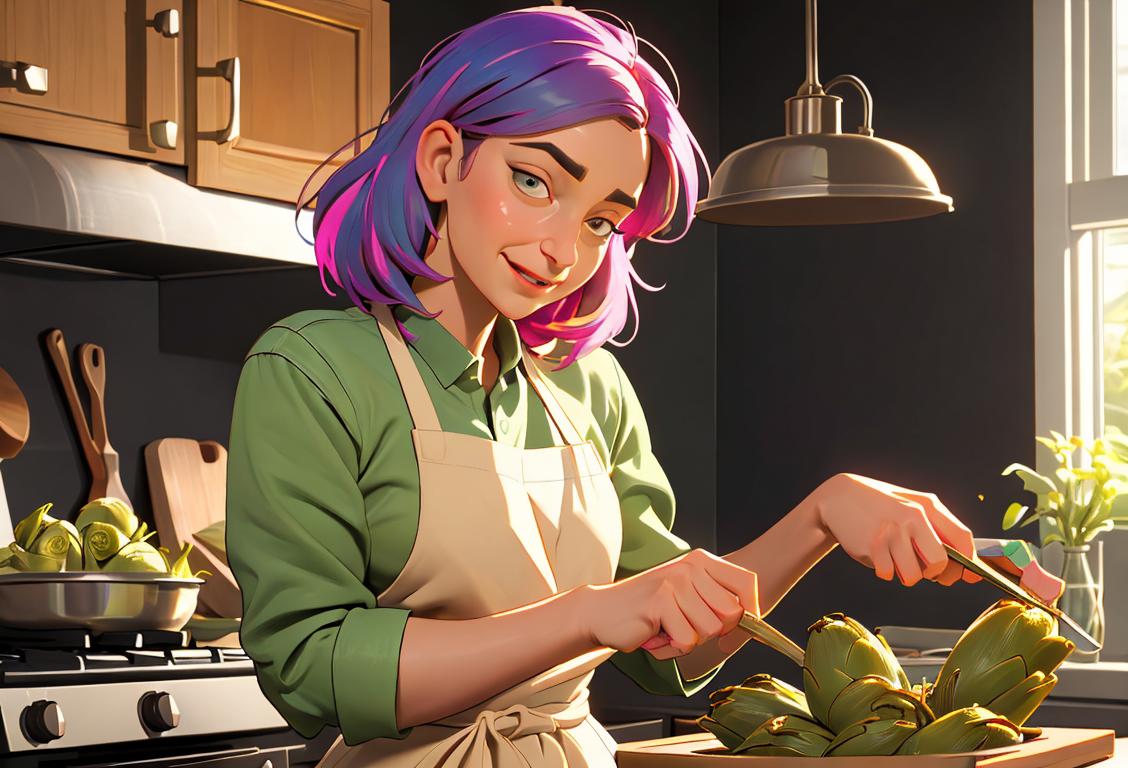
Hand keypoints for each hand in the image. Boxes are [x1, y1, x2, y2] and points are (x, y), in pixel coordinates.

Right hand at [579, 549, 758, 660]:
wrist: (603, 612)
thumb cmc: (649, 610)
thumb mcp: (688, 597)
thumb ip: (717, 602)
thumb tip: (753, 622)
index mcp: (700, 561)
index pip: (746, 582)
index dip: (752, 609)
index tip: (741, 626)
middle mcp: (690, 567)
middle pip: (732, 613)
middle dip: (713, 631)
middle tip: (686, 626)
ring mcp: (675, 583)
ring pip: (710, 631)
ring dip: (689, 640)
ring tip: (667, 629)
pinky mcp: (661, 602)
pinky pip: (687, 641)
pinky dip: (672, 648)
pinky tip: (655, 635)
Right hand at [814, 473, 982, 587]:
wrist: (838, 498)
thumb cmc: (881, 507)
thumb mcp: (911, 507)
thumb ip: (938, 531)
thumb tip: (965, 568)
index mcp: (927, 506)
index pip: (962, 538)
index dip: (969, 561)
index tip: (968, 575)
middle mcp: (912, 517)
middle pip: (940, 564)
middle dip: (934, 574)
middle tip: (923, 567)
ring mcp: (892, 532)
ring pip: (913, 576)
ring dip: (905, 573)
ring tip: (894, 556)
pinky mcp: (873, 546)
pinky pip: (888, 574)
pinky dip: (884, 570)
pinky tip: (877, 552)